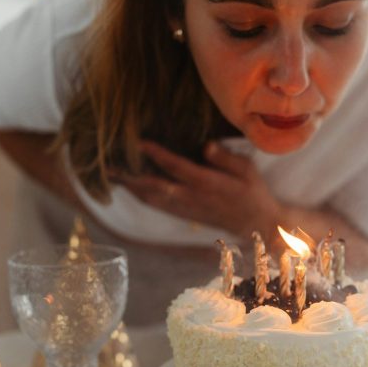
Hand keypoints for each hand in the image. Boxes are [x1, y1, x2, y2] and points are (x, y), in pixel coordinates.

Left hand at [109, 141, 281, 239]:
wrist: (257, 224)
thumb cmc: (253, 192)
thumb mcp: (248, 170)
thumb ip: (226, 158)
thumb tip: (206, 146)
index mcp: (208, 183)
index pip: (177, 167)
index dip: (157, 154)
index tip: (140, 142)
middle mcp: (192, 198)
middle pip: (155, 186)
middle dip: (132, 175)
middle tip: (110, 164)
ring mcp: (186, 208)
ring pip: (152, 198)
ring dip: (132, 187)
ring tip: (113, 175)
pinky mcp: (185, 215)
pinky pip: (158, 206)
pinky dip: (142, 197)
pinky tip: (131, 189)